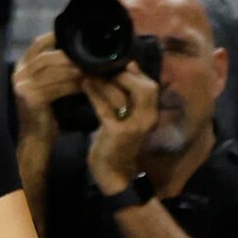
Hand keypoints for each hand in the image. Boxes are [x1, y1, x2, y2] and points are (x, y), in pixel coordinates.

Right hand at [12, 32, 84, 137]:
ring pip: (53, 72)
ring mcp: (22, 87)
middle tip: (88, 55)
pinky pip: (57, 88)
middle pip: (46, 57)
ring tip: (90, 69)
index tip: (73, 34)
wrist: (36, 138)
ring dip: (73, 70)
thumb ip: (54, 67)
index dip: (54, 37)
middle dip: (68, 55)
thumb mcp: (46, 84)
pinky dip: (72, 85)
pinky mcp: (31, 99)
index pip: (37, 44)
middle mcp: (18, 74)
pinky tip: (84, 85)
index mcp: (21, 67)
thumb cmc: (46, 110)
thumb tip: (77, 50)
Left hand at [84, 63, 159, 192]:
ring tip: (89, 73)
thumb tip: (130, 65)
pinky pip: (105, 107)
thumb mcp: (130, 117)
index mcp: (152, 114)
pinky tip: (85, 85)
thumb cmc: (119, 142)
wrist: (113, 174)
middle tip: (104, 69)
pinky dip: (94, 94)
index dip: (136, 73)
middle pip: (145, 88)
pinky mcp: (117, 132)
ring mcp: (134, 126)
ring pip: (122, 96)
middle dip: (125, 76)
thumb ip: (131, 96)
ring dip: (104, 81)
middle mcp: (148, 119)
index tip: (118, 64)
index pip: (151, 86)